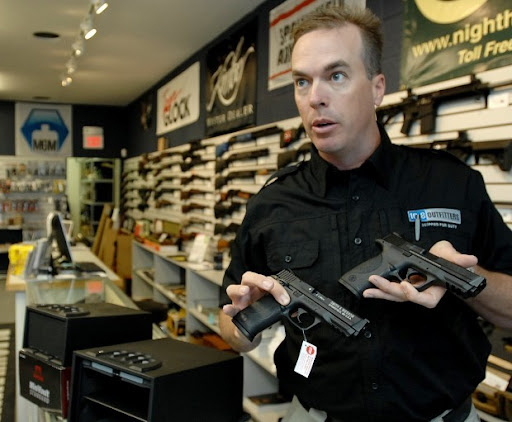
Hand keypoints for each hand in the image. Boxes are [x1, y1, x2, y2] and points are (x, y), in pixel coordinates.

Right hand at [222, 271, 289, 316]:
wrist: (249, 330)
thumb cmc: (260, 313)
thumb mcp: (272, 309)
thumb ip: (283, 309)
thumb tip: (295, 311)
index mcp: (259, 287)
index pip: (267, 280)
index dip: (277, 288)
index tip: (285, 298)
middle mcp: (247, 290)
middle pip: (249, 277)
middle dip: (259, 280)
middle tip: (269, 286)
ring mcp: (238, 300)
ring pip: (233, 288)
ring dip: (239, 289)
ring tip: (245, 291)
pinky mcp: (233, 312)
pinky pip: (229, 309)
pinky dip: (229, 308)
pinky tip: (229, 308)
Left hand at [362, 240, 477, 307]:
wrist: (441, 258)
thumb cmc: (449, 260)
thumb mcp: (454, 257)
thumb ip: (459, 259)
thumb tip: (470, 260)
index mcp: (435, 291)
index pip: (426, 299)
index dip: (415, 295)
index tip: (405, 284)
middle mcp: (420, 293)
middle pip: (404, 297)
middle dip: (389, 289)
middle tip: (377, 280)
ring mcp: (409, 290)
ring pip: (394, 296)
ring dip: (380, 292)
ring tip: (367, 289)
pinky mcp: (400, 284)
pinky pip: (389, 289)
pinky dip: (378, 289)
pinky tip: (367, 288)